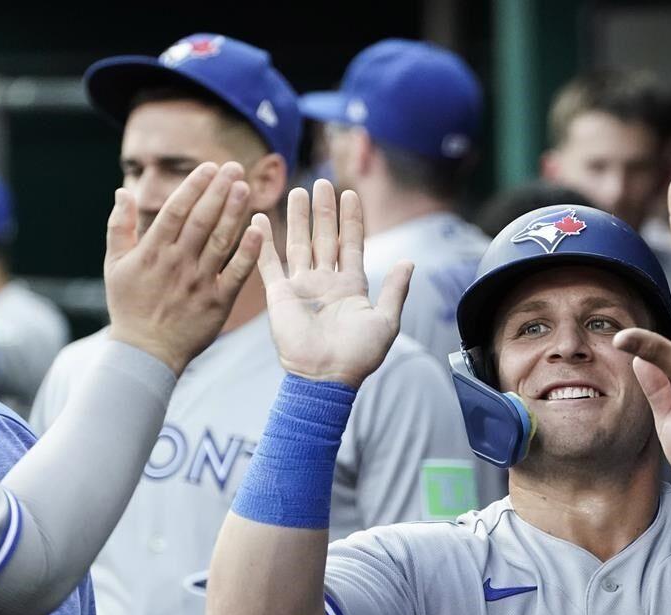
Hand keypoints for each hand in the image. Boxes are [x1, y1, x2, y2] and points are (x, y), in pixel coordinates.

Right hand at [105, 162, 261, 375]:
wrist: (146, 352)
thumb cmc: (129, 306)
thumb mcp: (114, 265)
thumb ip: (119, 227)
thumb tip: (122, 191)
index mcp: (153, 251)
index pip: (176, 210)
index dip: (194, 186)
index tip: (209, 167)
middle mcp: (177, 262)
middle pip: (202, 220)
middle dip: (218, 191)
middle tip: (235, 167)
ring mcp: (199, 282)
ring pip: (220, 241)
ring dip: (234, 212)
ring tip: (245, 187)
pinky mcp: (218, 302)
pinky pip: (236, 273)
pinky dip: (248, 251)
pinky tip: (260, 229)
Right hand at [255, 180, 411, 385]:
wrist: (326, 376)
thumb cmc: (358, 355)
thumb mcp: (386, 320)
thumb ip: (396, 289)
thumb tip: (409, 260)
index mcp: (352, 286)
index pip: (352, 244)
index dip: (352, 220)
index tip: (350, 193)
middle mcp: (326, 282)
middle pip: (325, 238)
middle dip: (324, 211)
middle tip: (322, 182)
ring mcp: (302, 287)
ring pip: (299, 244)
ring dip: (299, 218)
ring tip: (297, 190)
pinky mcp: (280, 296)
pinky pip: (269, 264)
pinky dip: (263, 242)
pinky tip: (260, 219)